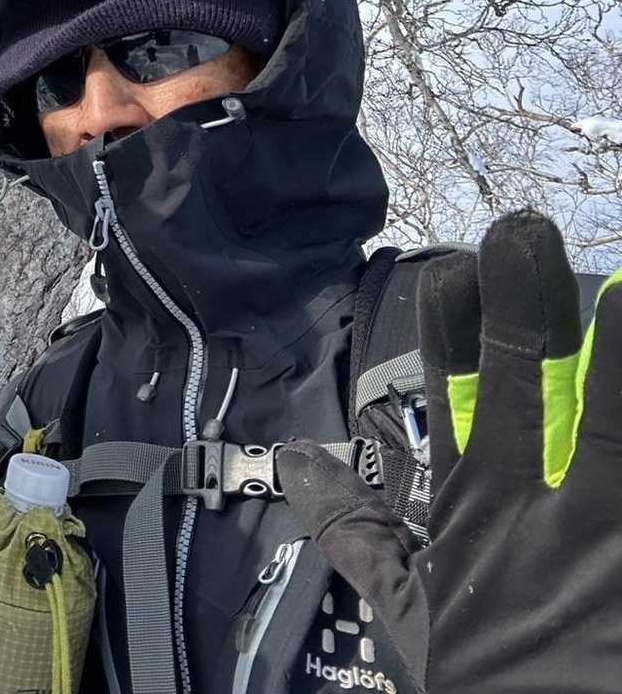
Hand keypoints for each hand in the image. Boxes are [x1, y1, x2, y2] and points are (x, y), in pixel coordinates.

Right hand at [277, 211, 621, 692]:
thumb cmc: (498, 676)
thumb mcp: (416, 613)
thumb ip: (358, 531)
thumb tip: (296, 458)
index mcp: (478, 513)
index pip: (456, 396)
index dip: (452, 328)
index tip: (451, 270)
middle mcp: (542, 514)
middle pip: (527, 389)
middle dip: (522, 305)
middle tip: (520, 236)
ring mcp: (607, 537)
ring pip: (612, 427)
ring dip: (614, 354)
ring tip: (621, 290)